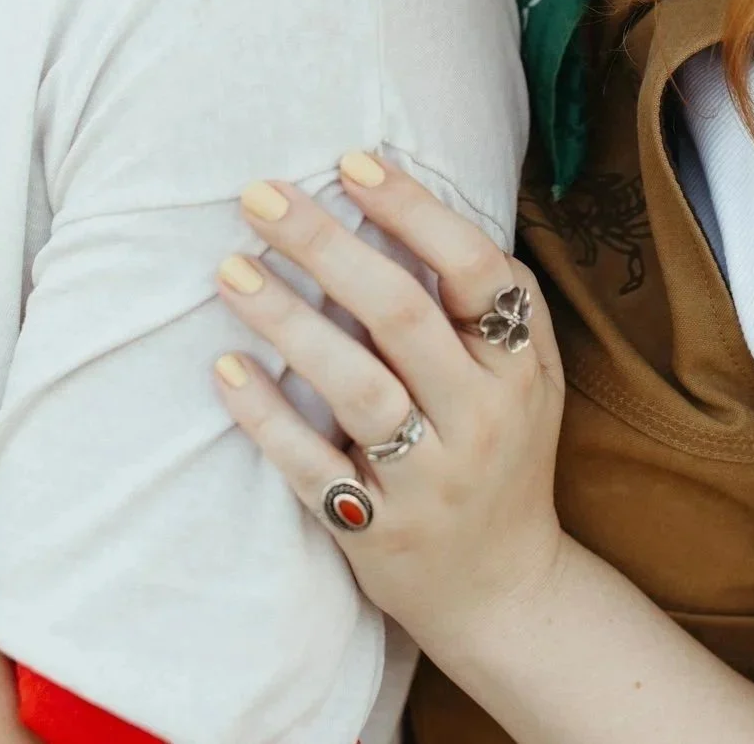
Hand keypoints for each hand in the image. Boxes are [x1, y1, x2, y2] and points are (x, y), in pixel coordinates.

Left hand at [212, 154, 567, 657]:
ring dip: (287, 321)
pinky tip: (227, 371)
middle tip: (261, 195)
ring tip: (229, 268)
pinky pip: (315, 468)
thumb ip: (492, 296)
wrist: (506, 592)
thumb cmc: (503, 449)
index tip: (351, 161)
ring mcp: (431, 479)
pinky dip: (269, 419)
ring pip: (357, 388)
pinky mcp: (378, 530)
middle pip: (401, 315)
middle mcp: (481, 417)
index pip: (474, 269)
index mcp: (518, 365)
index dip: (414, 210)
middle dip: (327, 246)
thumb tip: (415, 196)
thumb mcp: (526, 374)